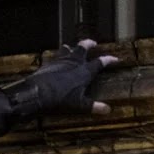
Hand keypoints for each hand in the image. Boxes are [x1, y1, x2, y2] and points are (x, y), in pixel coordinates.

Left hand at [3, 38, 120, 116]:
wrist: (38, 93)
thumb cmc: (61, 100)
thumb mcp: (79, 105)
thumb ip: (94, 106)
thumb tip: (108, 110)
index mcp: (84, 72)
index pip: (99, 63)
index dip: (108, 60)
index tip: (115, 58)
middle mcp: (73, 63)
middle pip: (83, 48)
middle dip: (89, 44)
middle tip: (93, 43)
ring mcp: (60, 61)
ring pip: (68, 49)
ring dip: (72, 48)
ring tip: (73, 48)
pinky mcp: (48, 63)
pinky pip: (55, 56)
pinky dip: (58, 56)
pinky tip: (56, 60)